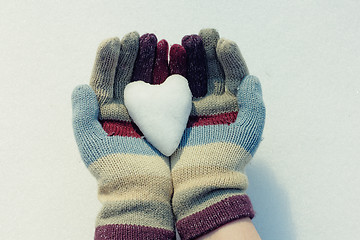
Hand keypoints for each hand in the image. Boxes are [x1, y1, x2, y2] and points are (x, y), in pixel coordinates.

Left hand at [72, 33, 176, 238]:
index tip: (117, 40)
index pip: (106, 80)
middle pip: (128, 76)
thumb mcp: (92, 144)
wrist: (143, 191)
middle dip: (133, 55)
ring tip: (159, 42)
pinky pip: (167, 93)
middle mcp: (125, 111)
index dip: (110, 59)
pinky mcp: (166, 119)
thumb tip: (79, 87)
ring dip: (153, 61)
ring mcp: (147, 114)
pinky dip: (170, 77)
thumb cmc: (115, 170)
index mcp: (105, 114)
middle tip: (141, 36)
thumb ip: (83, 115)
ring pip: (149, 81)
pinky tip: (174, 62)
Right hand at [170, 29, 264, 239]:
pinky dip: (171, 74)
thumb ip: (253, 106)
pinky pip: (174, 89)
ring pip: (193, 76)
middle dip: (208, 51)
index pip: (234, 75)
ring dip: (189, 59)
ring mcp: (195, 107)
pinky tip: (166, 61)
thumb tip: (252, 79)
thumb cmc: (226, 159)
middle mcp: (216, 103)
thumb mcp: (247, 133)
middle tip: (202, 34)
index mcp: (234, 106)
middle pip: (213, 71)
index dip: (229, 57)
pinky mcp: (176, 114)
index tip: (221, 42)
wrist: (199, 182)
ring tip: (182, 42)